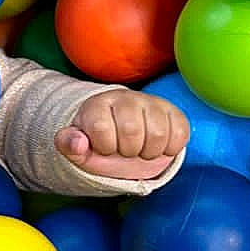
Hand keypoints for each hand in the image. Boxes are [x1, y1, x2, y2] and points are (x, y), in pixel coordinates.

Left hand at [57, 90, 188, 182]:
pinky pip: (180, 133)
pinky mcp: (174, 112)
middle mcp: (126, 98)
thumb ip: (70, 144)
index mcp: (99, 104)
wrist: (124, 138)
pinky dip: (170, 148)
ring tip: (140, 149)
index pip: (101, 127)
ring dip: (149, 152)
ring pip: (158, 134)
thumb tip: (77, 142)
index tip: (104, 147)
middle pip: (132, 131)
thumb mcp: (79, 149)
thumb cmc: (100, 144)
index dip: (104, 146)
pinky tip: (159, 147)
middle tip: (125, 150)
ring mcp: (152, 103)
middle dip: (127, 150)